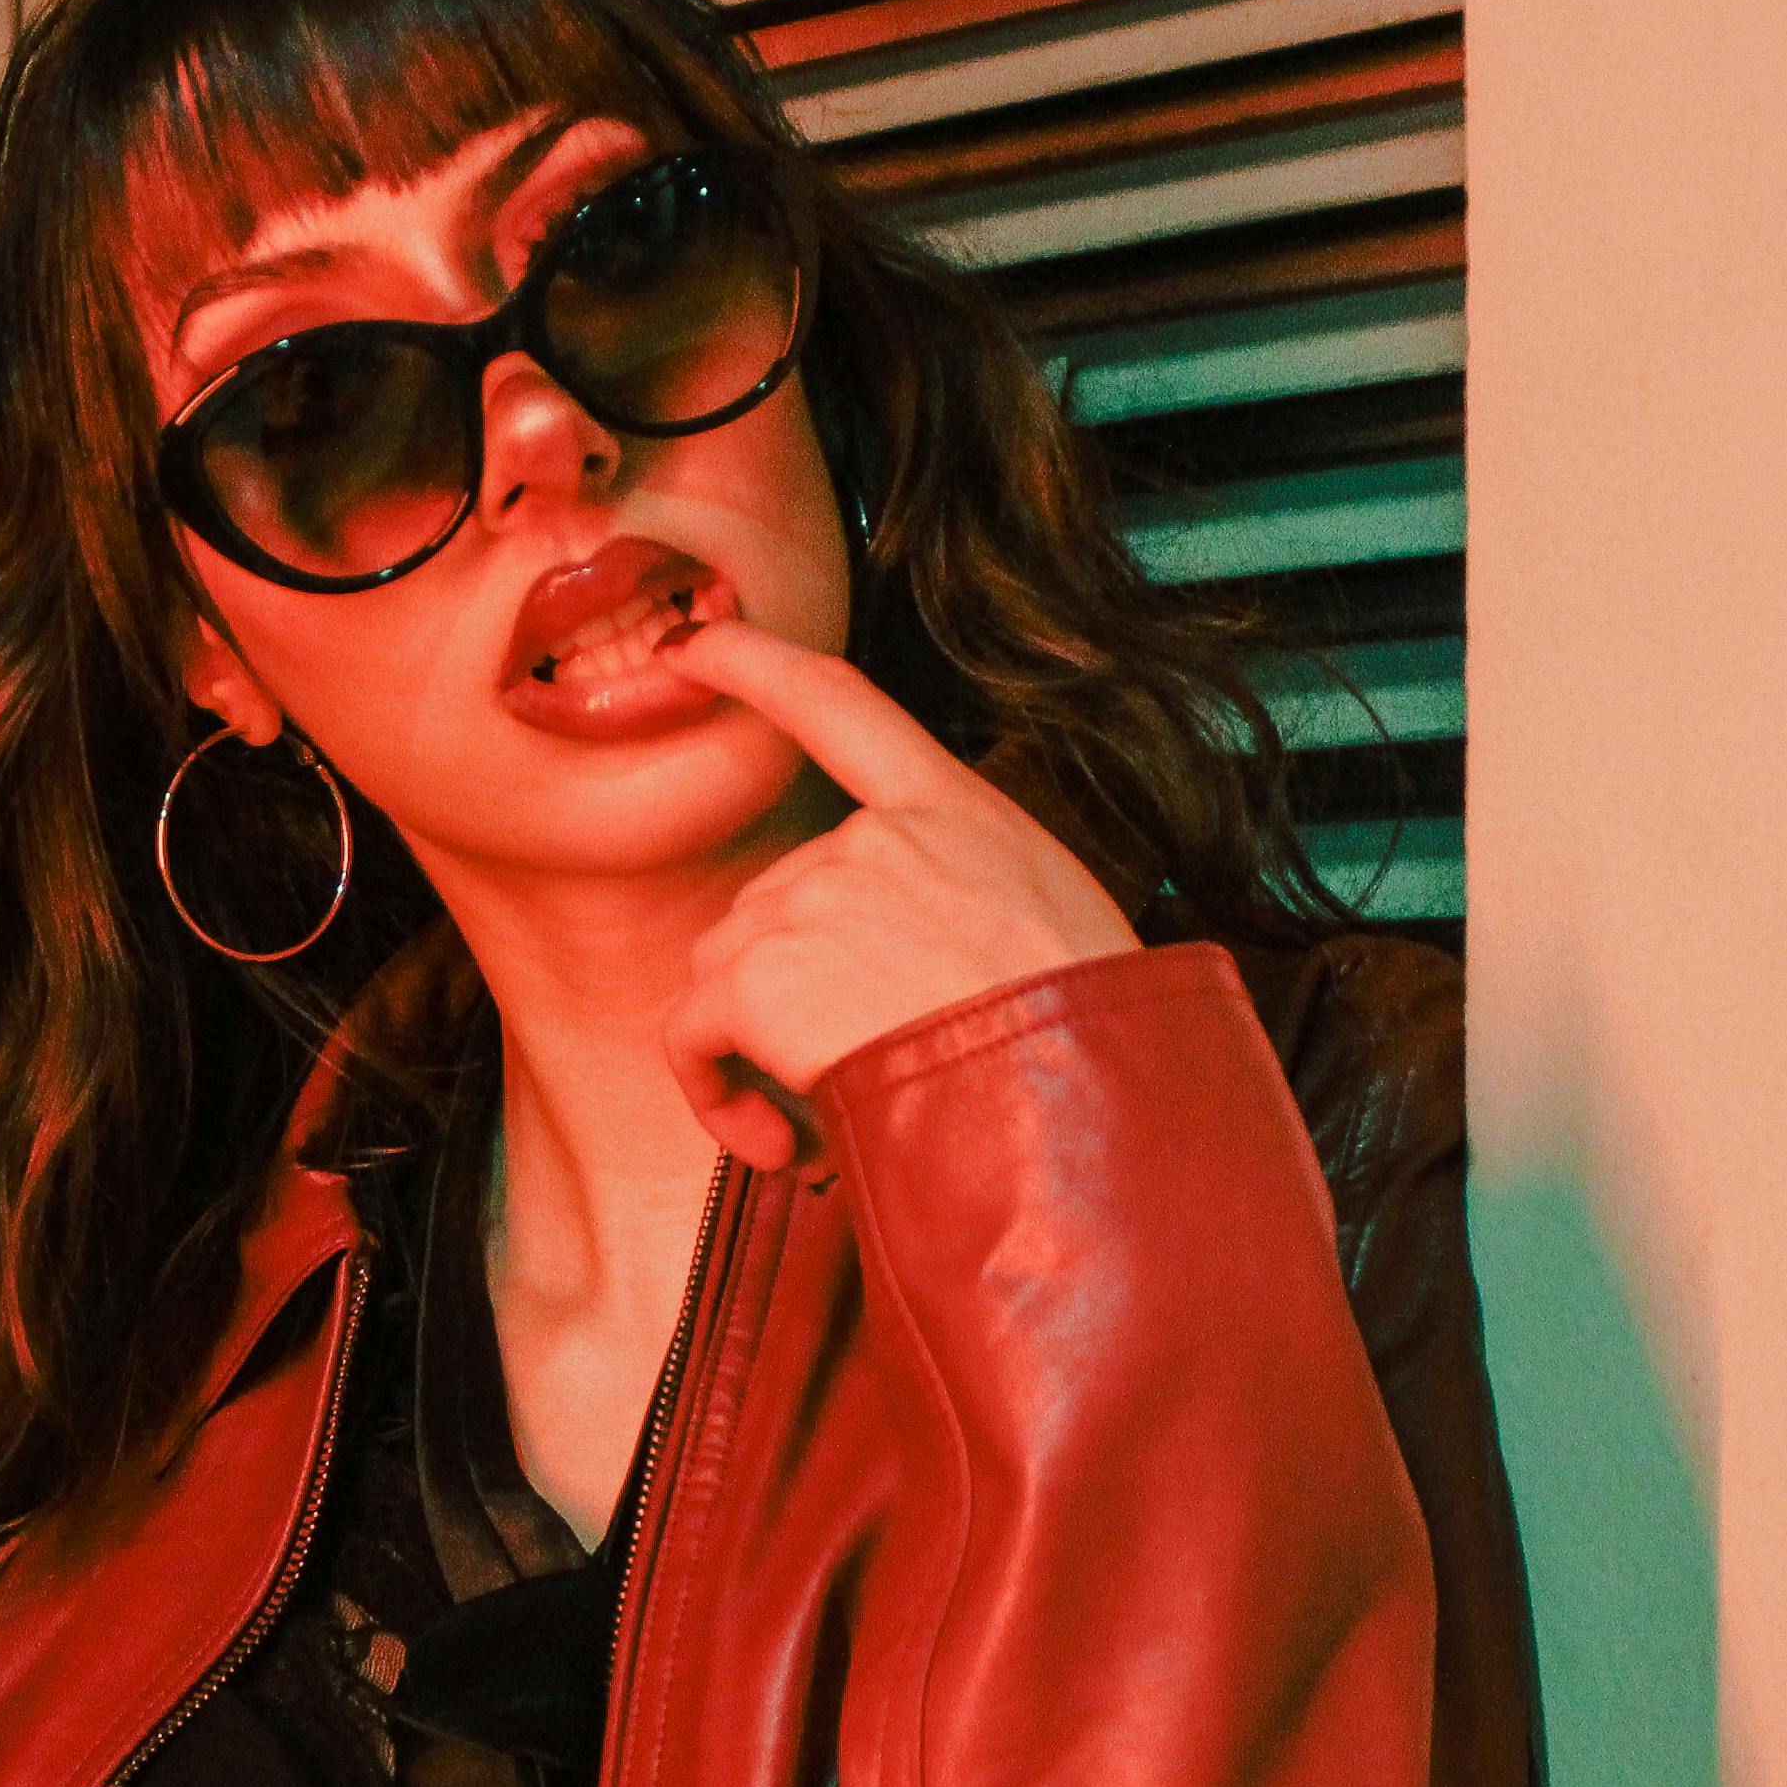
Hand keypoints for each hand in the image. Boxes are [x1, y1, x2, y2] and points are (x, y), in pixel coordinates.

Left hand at [660, 617, 1142, 1177]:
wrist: (1074, 1095)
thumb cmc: (1094, 1039)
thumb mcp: (1061, 924)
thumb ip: (972, 905)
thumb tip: (924, 968)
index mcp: (954, 810)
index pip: (838, 705)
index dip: (755, 663)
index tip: (692, 640)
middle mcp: (872, 839)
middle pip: (774, 900)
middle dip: (795, 992)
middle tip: (865, 1070)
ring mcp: (808, 900)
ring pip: (729, 969)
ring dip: (760, 1048)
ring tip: (841, 1118)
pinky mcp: (757, 977)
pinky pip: (691, 1036)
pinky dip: (713, 1094)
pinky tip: (783, 1146)